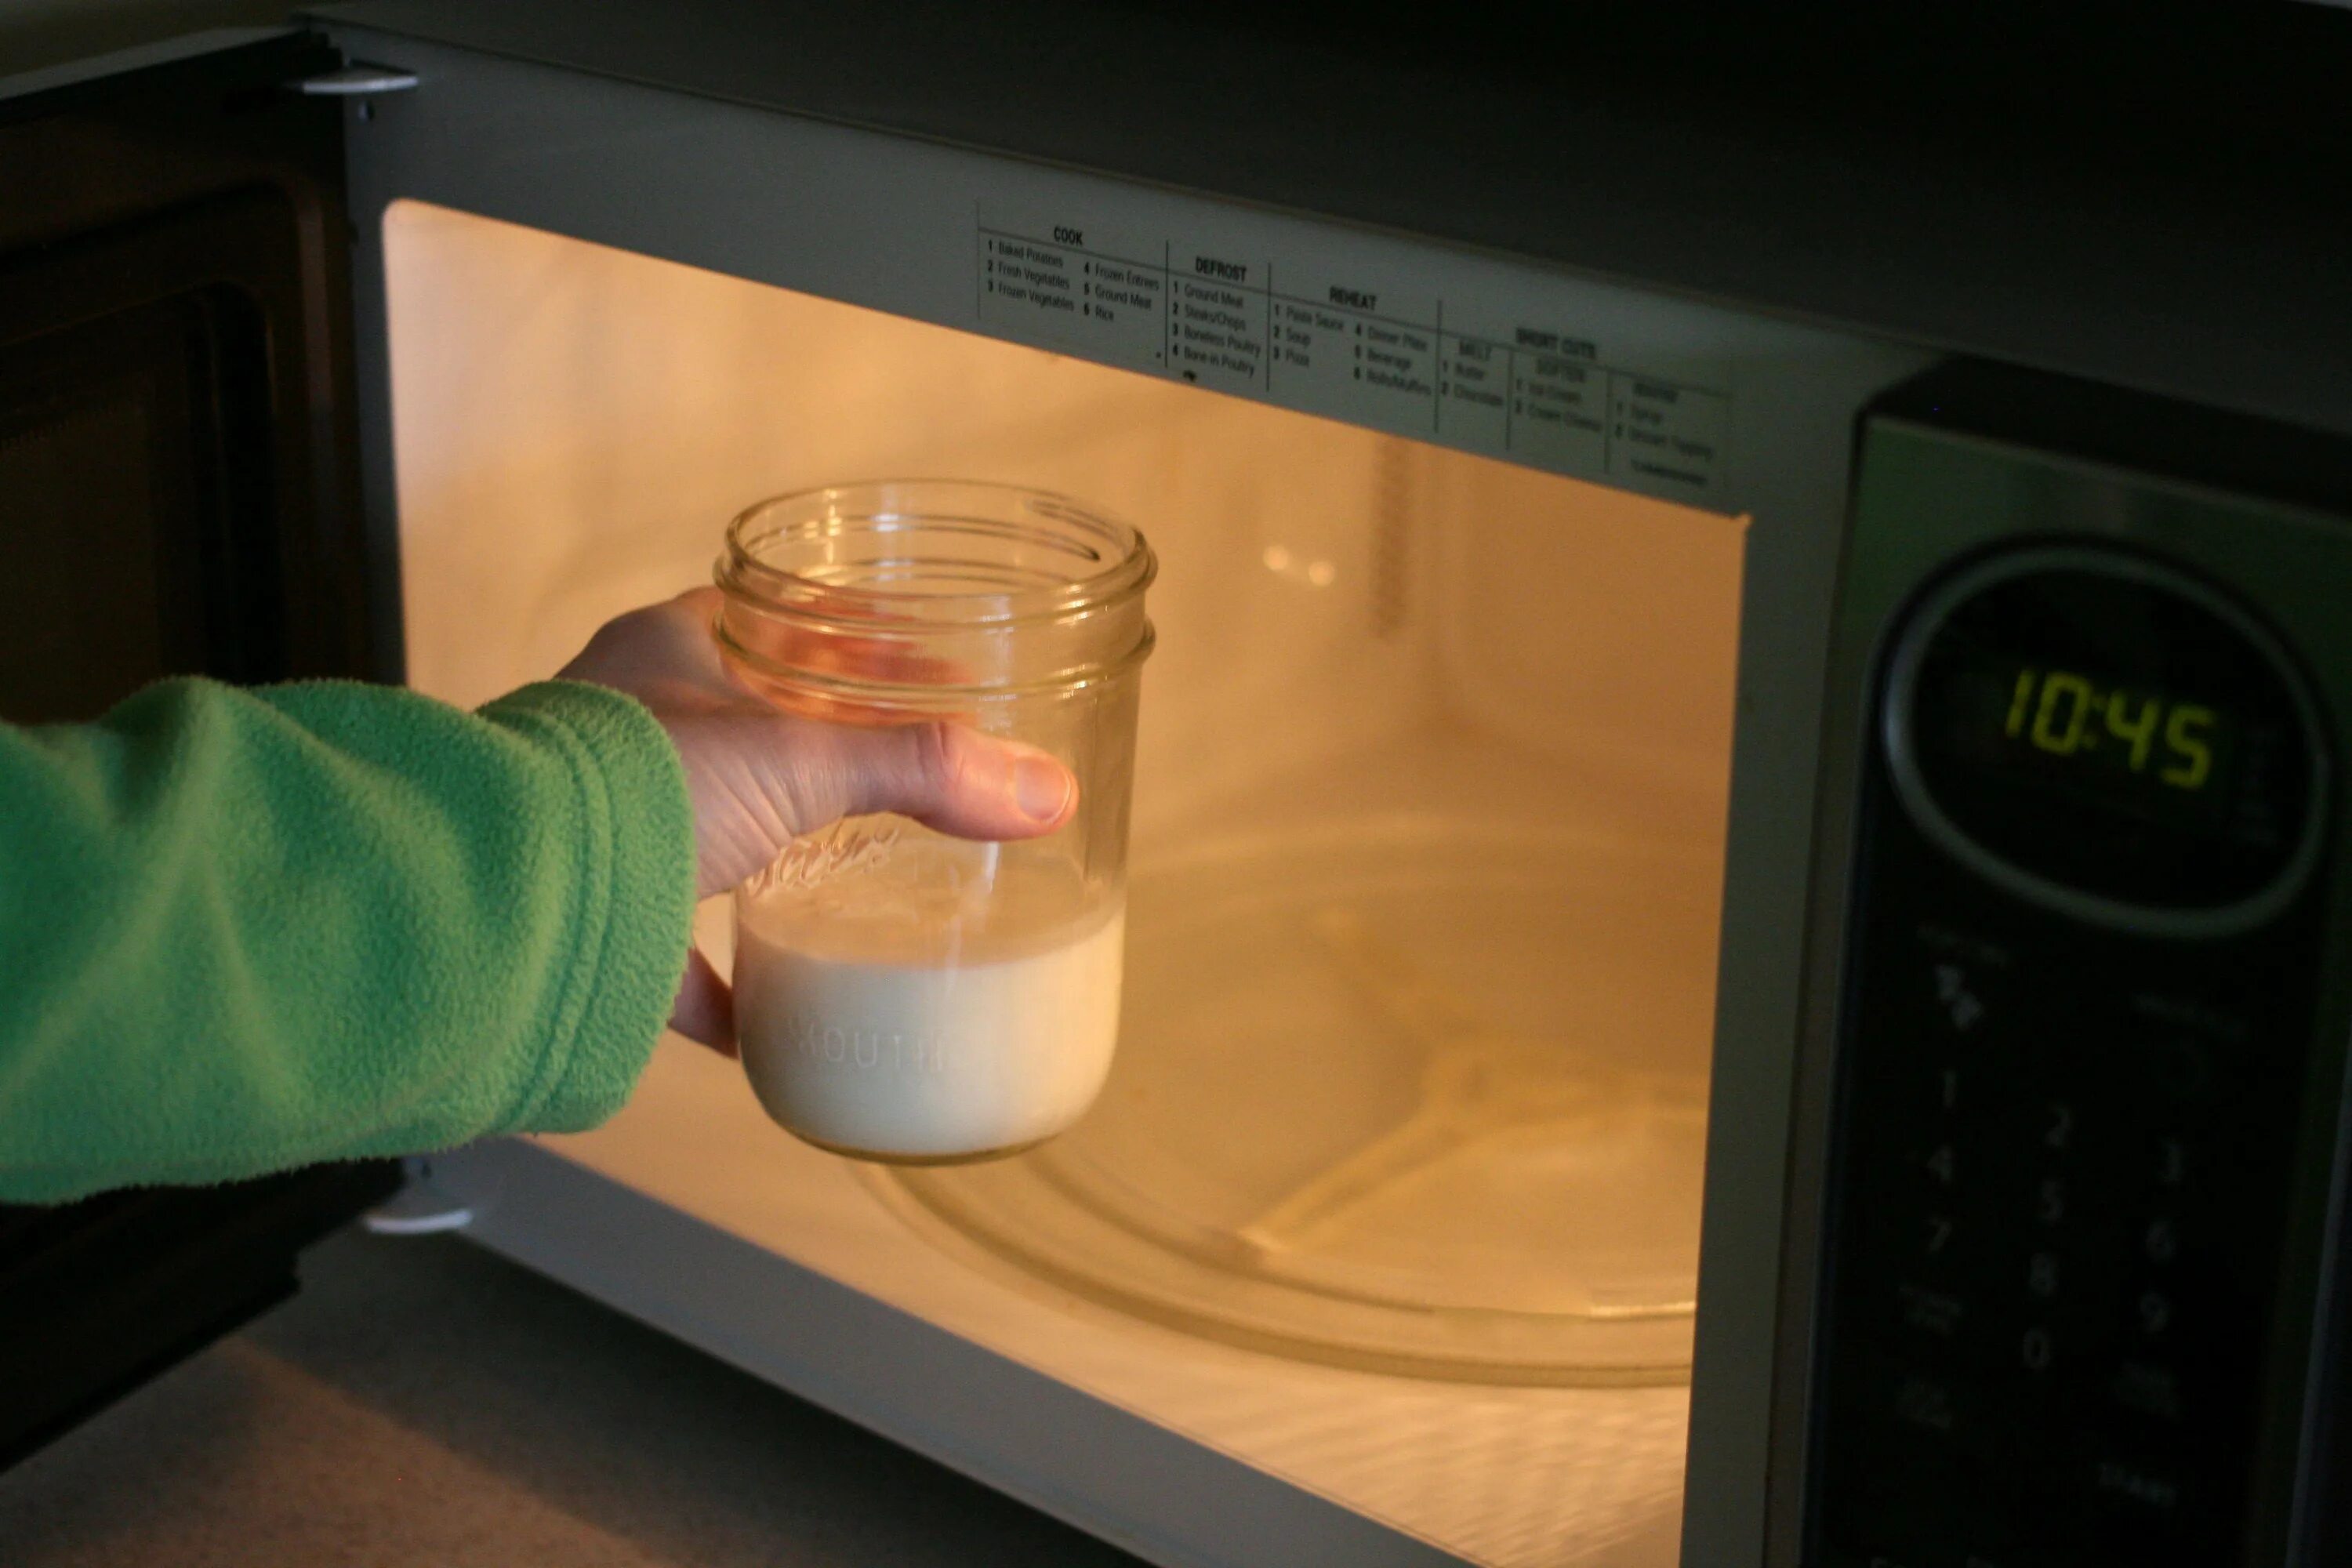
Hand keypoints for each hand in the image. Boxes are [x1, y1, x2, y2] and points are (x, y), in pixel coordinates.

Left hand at [558, 588, 1075, 1053]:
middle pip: (731, 722)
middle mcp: (618, 727)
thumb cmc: (635, 785)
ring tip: (843, 876)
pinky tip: (769, 1019)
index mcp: (659, 654)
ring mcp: (598, 824)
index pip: (759, 616)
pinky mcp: (589, 918)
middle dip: (806, 747)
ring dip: (761, 853)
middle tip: (890, 773)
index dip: (837, 632)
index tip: (906, 659)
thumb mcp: (798, 761)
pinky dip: (717, 986)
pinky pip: (663, 950)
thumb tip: (1048, 792)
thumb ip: (922, 773)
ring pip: (694, 829)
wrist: (506, 896)